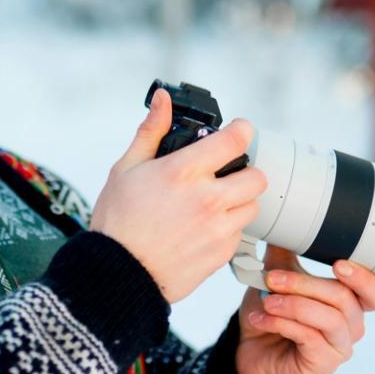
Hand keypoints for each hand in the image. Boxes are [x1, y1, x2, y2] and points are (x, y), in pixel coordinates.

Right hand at [89, 88, 267, 303]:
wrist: (117, 273)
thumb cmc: (118, 220)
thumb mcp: (126, 168)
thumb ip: (151, 131)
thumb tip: (163, 100)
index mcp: (183, 172)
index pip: (235, 141)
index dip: (242, 130)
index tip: (239, 130)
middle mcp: (207, 199)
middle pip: (257, 177)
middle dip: (244, 171)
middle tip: (226, 175)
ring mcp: (217, 229)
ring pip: (252, 207)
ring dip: (238, 202)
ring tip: (213, 205)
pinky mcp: (220, 254)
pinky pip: (239, 235)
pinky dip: (227, 229)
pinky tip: (202, 228)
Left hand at [234, 245, 374, 373]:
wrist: (250, 352)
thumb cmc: (271, 315)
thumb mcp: (276, 279)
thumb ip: (283, 254)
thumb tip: (282, 223)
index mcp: (349, 303)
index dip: (365, 278)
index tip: (338, 264)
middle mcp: (351, 326)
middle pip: (345, 299)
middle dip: (305, 284)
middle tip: (273, 279)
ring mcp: (339, 348)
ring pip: (330, 319)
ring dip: (294, 305)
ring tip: (266, 301)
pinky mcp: (323, 364)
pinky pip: (310, 338)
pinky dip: (282, 323)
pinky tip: (261, 318)